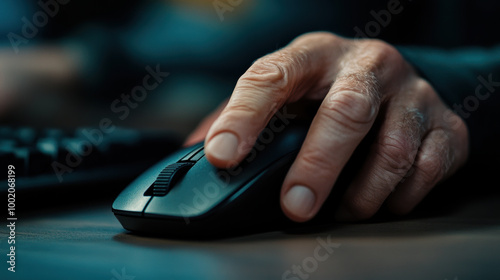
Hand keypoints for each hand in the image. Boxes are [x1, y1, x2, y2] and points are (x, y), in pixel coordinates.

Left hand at [186, 32, 468, 221]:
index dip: (244, 117)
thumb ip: (242, 116)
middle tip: (294, 206)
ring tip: (342, 211)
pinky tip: (382, 201)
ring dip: (362, 193)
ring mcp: (412, 91)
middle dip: (317, 165)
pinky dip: (402, 195)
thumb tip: (195, 152)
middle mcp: (367, 65)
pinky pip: (428, 167)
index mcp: (314, 55)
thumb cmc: (328, 88)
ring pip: (392, 148)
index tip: (222, 155)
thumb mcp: (285, 89)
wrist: (396, 79)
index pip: (272, 77)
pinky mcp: (446, 122)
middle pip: (344, 112)